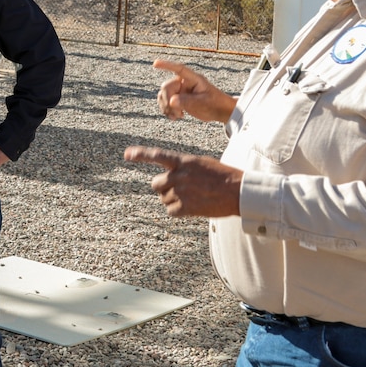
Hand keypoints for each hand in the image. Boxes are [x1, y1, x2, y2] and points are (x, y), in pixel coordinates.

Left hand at [124, 146, 241, 217]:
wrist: (238, 192)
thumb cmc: (222, 176)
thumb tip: (169, 178)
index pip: (157, 156)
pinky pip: (170, 211)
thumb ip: (183, 168)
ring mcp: (181, 193)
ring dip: (172, 199)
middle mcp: (179, 176)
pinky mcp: (185, 208)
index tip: (127, 155)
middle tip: (179, 189)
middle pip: (155, 184)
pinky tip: (192, 207)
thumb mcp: (201, 164)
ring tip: (192, 197)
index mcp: (184, 162)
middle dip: (163, 187)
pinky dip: (177, 211)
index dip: (140, 155)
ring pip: (163, 199)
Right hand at [154, 58, 236, 122]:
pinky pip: (165, 103)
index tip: (155, 64)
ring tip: (177, 116)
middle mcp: (184, 83)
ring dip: (166, 108)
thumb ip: (187, 101)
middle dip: (168, 101)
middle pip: (167, 87)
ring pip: (163, 96)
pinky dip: (167, 111)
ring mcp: (180, 91)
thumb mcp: (203, 103)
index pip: (179, 69)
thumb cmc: (215, 103)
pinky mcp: (178, 100)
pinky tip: (175, 117)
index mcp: (193, 79)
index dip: (167, 65)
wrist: (219, 111)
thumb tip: (171, 101)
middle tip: (177, 113)